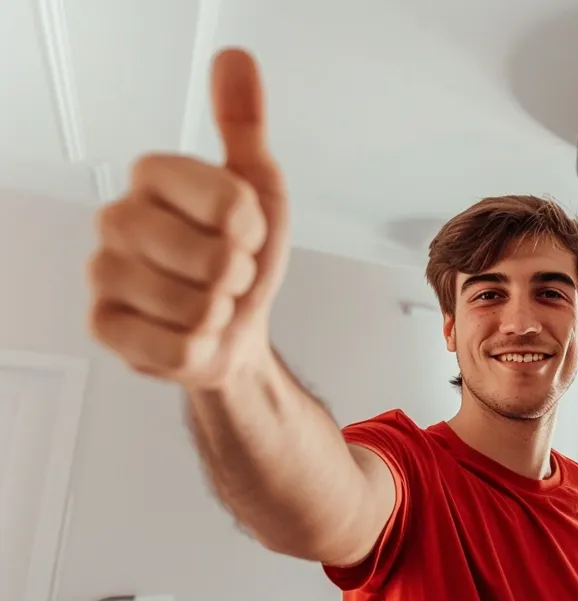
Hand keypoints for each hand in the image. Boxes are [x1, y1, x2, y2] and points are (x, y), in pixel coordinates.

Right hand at [87, 48, 288, 388]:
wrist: (232, 330)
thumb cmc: (242, 259)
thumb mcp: (259, 188)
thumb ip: (244, 125)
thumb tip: (235, 61)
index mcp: (153, 177)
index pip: (229, 201)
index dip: (252, 227)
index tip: (244, 230)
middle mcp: (118, 218)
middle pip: (214, 259)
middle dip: (238, 276)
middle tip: (225, 273)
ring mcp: (104, 273)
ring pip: (196, 307)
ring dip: (219, 314)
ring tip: (207, 301)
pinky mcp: (104, 326)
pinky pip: (177, 348)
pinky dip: (198, 348)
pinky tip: (186, 331)